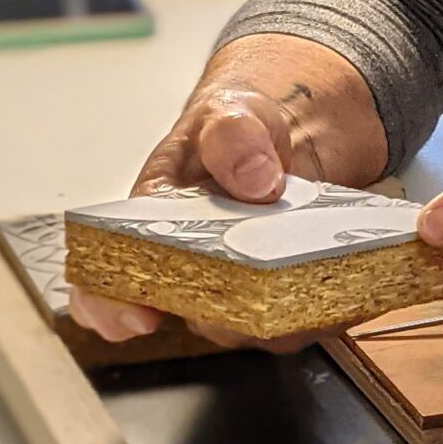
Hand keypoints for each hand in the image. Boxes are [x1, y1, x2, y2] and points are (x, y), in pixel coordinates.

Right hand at [68, 82, 314, 346]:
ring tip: (308, 282)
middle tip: (255, 289)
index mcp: (147, 224)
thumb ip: (233, 138)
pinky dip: (316, 313)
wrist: (282, 139)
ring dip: (277, 314)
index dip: (109, 308)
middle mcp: (183, 268)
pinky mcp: (277, 299)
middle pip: (188, 316)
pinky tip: (339, 289)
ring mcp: (231, 290)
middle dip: (221, 314)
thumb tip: (255, 180)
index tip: (139, 316)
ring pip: (246, 329)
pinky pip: (292, 324)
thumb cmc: (236, 129)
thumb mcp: (230, 114)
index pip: (104, 282)